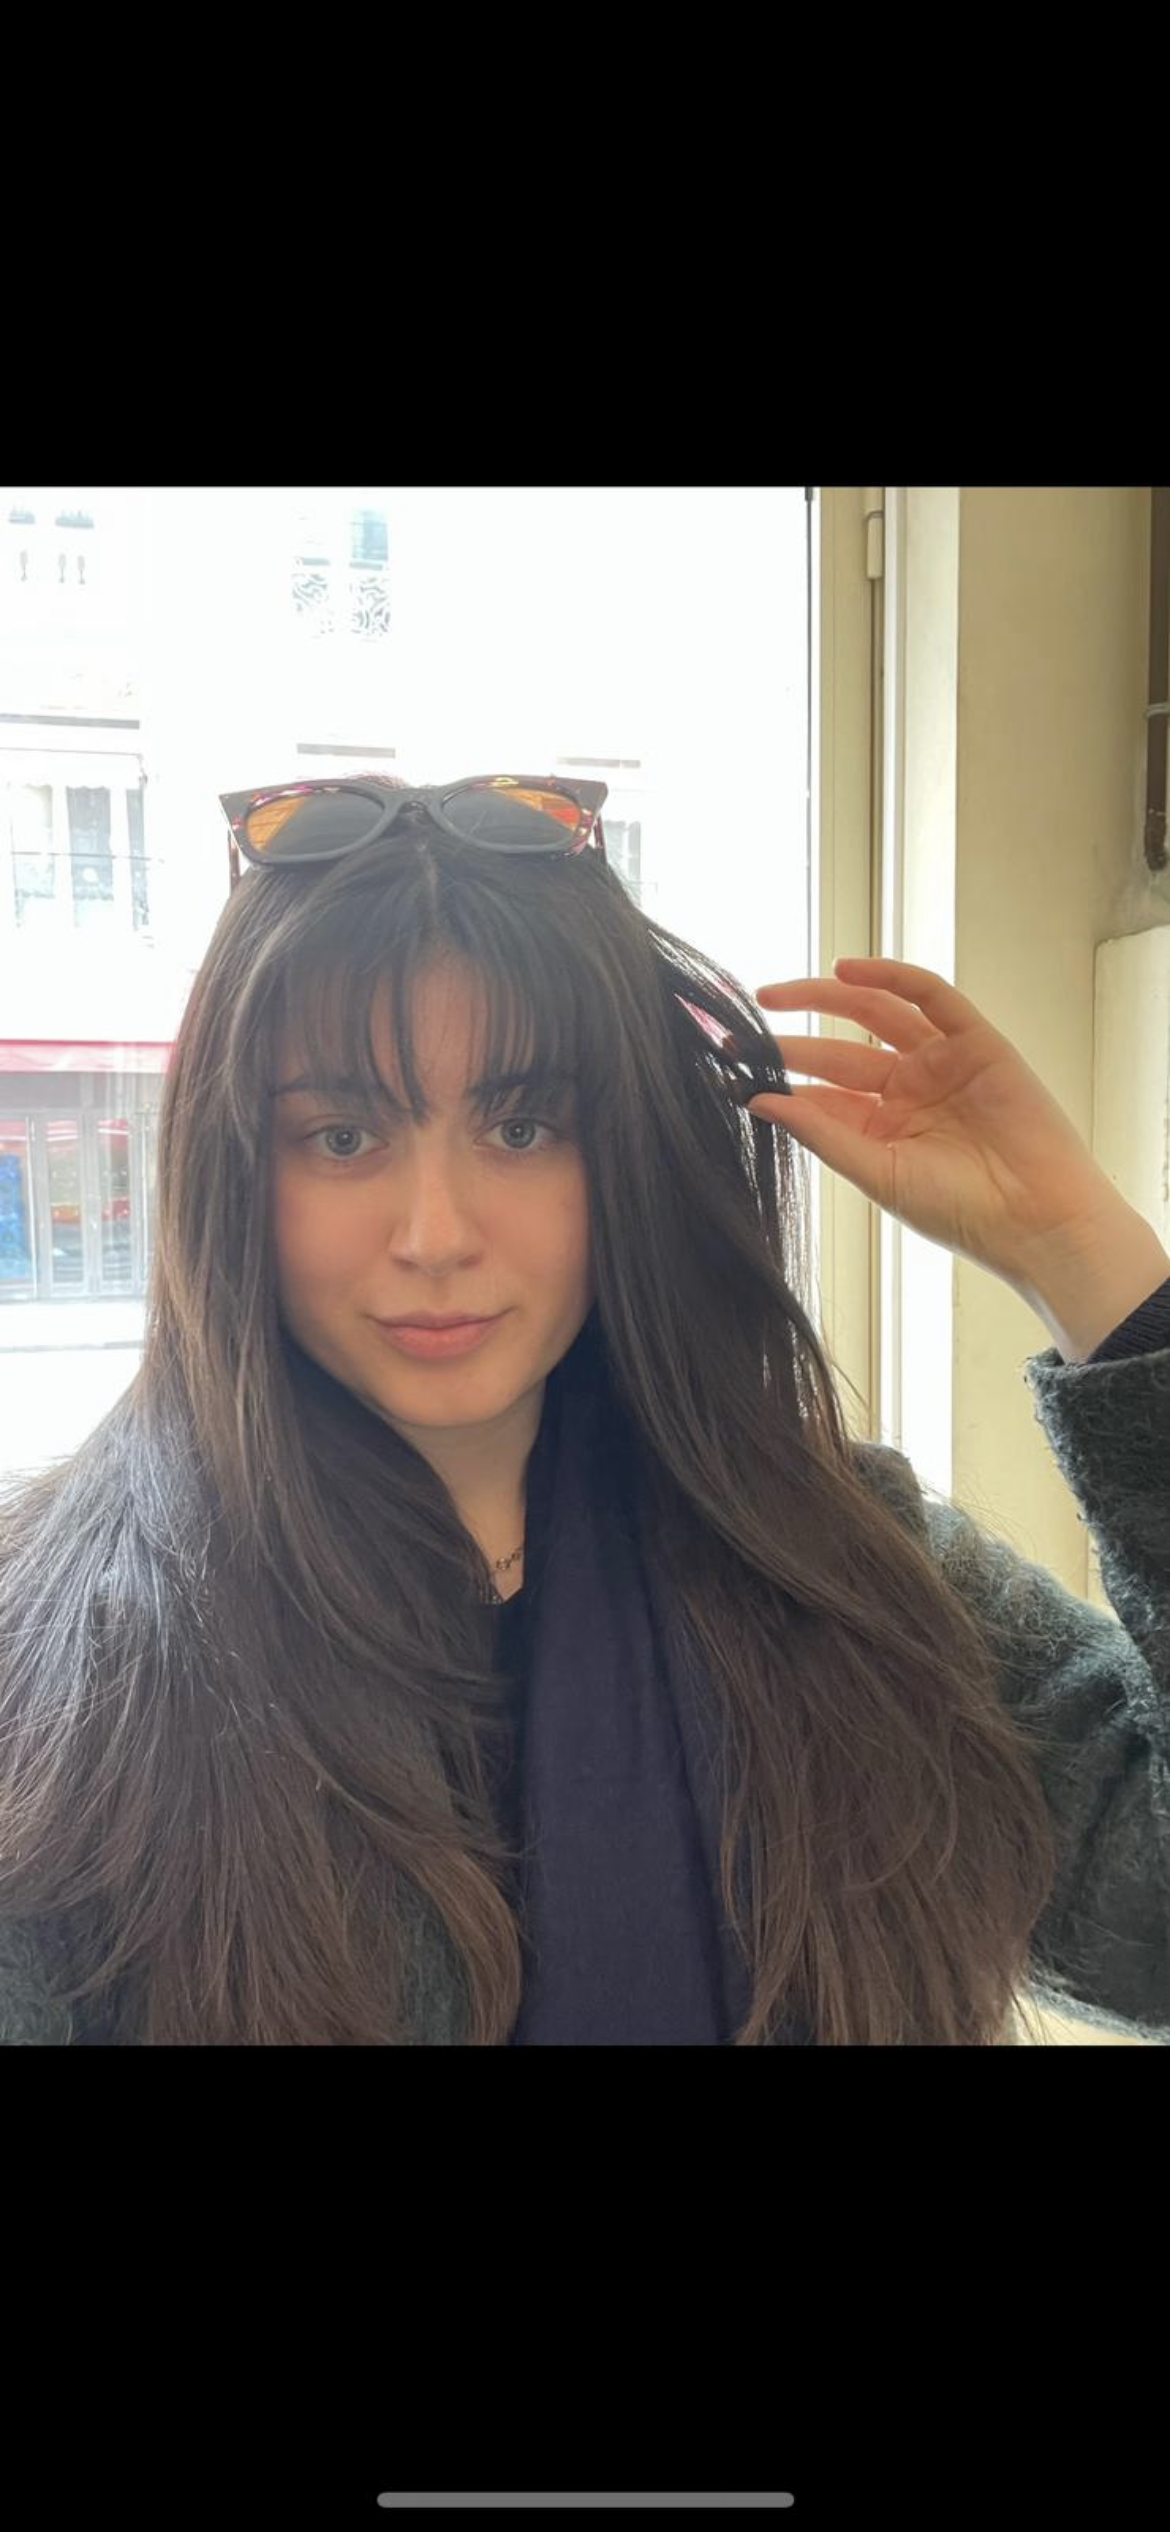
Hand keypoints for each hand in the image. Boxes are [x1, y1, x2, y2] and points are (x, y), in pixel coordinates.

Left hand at [747, 955, 1127, 1292]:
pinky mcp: (976, 1041)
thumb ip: (822, 1134)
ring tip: (774, 995)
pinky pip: (930, 997)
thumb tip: (760, 1101)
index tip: (728, 1074)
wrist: (1036, 1220)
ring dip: (825, 997)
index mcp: (882, 1129)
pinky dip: (891, 977)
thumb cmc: (961, 1212)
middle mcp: (908, 1091)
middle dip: (788, 1040)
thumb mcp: (877, 1174)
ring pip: (876, 1015)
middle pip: (838, 1051)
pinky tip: (847, 971)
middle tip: (737, 1031)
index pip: (819, 1093)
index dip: (776, 1080)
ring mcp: (941, 1063)